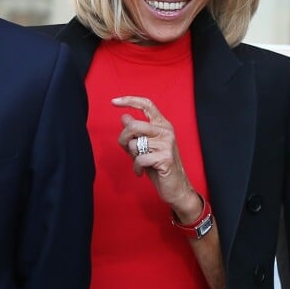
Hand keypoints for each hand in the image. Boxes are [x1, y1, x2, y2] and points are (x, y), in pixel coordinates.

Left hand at [112, 95, 202, 223]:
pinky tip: (141, 172)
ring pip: (135, 143)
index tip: (113, 101)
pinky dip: (136, 167)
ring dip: (132, 155)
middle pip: (134, 125)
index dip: (129, 100)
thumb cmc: (158, 166)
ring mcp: (167, 144)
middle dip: (123, 138)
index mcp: (162, 125)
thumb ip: (135, 132)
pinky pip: (139, 159)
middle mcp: (166, 131)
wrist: (176, 187)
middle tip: (126, 148)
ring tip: (140, 162)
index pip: (147, 104)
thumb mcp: (144, 146)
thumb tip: (124, 116)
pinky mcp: (165, 158)